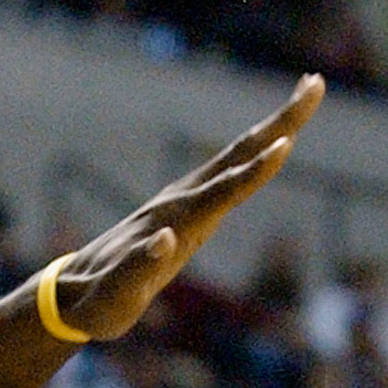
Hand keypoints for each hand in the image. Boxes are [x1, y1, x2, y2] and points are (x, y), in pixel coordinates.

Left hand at [51, 75, 324, 341]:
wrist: (71, 294)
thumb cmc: (96, 303)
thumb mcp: (112, 298)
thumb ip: (135, 269)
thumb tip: (164, 238)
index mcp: (173, 223)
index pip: (221, 193)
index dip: (254, 172)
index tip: (286, 144)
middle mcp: (180, 202)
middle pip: (237, 154)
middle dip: (280, 122)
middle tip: (316, 85)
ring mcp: (182, 201)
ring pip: (234, 155)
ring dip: (273, 126)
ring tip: (305, 94)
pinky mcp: (184, 207)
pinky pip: (228, 170)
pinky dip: (256, 150)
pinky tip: (271, 143)